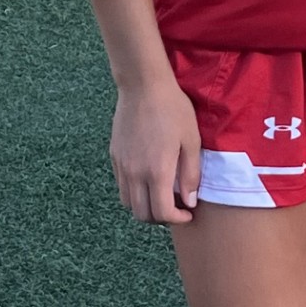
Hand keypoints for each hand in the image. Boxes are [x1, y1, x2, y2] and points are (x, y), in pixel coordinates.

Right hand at [111, 74, 201, 223]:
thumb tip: (189, 201)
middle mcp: (134, 173)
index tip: (188, 214)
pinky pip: (122, 186)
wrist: (143, 87)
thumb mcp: (191, 140)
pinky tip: (149, 181)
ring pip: (128, 203)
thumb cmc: (173, 110)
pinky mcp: (114, 157)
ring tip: (163, 196)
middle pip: (141, 214)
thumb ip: (190, 174)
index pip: (161, 212)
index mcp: (156, 171)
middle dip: (160, 218)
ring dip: (145, 207)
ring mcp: (122, 166)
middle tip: (176, 208)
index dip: (176, 219)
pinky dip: (135, 194)